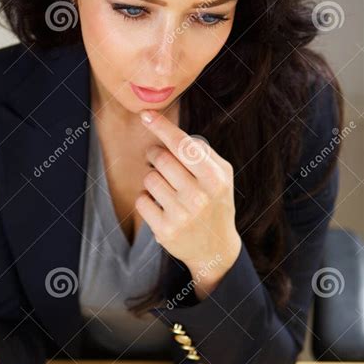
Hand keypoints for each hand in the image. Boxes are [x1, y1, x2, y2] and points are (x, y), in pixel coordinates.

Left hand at [135, 110, 241, 295]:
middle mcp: (199, 196)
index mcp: (215, 178)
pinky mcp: (165, 230)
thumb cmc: (215, 202)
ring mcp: (181, 215)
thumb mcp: (222, 176)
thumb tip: (169, 132)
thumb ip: (202, 153)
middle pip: (161, 159)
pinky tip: (160, 206)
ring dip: (152, 179)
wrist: (215, 248)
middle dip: (155, 155)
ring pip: (149, 179)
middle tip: (160, 160)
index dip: (162, 127)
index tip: (145, 114)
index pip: (183, 145)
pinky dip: (146, 199)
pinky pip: (141, 200)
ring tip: (166, 189)